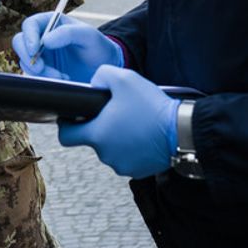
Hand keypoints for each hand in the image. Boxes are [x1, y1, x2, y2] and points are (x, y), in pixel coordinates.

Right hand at [13, 14, 121, 81]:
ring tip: (62, 76)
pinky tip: (62, 80)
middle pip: (20, 43)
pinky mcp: (43, 72)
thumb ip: (69, 33)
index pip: (30, 25)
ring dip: (40, 72)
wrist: (105, 69)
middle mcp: (42, 38)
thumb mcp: (89, 36)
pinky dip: (44, 80)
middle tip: (42, 68)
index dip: (28, 37)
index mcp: (51, 23)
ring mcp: (42, 56)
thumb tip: (45, 40)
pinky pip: (33, 76)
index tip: (35, 50)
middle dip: (28, 57)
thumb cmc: (99, 47)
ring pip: (26, 62)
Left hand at [57, 65, 178, 177]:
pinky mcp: (138, 171)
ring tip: (135, 123)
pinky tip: (144, 135)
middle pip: (93, 140)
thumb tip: (93, 84)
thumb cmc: (151, 107)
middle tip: (118, 113)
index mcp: (96, 135)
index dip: (67, 125)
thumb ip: (101, 76)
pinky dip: (133, 148)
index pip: (66, 136)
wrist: (182, 131)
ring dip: (118, 138)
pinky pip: (128, 158)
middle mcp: (105, 154)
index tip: (73, 117)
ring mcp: (122, 165)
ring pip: (111, 149)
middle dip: (102, 127)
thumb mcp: (124, 78)